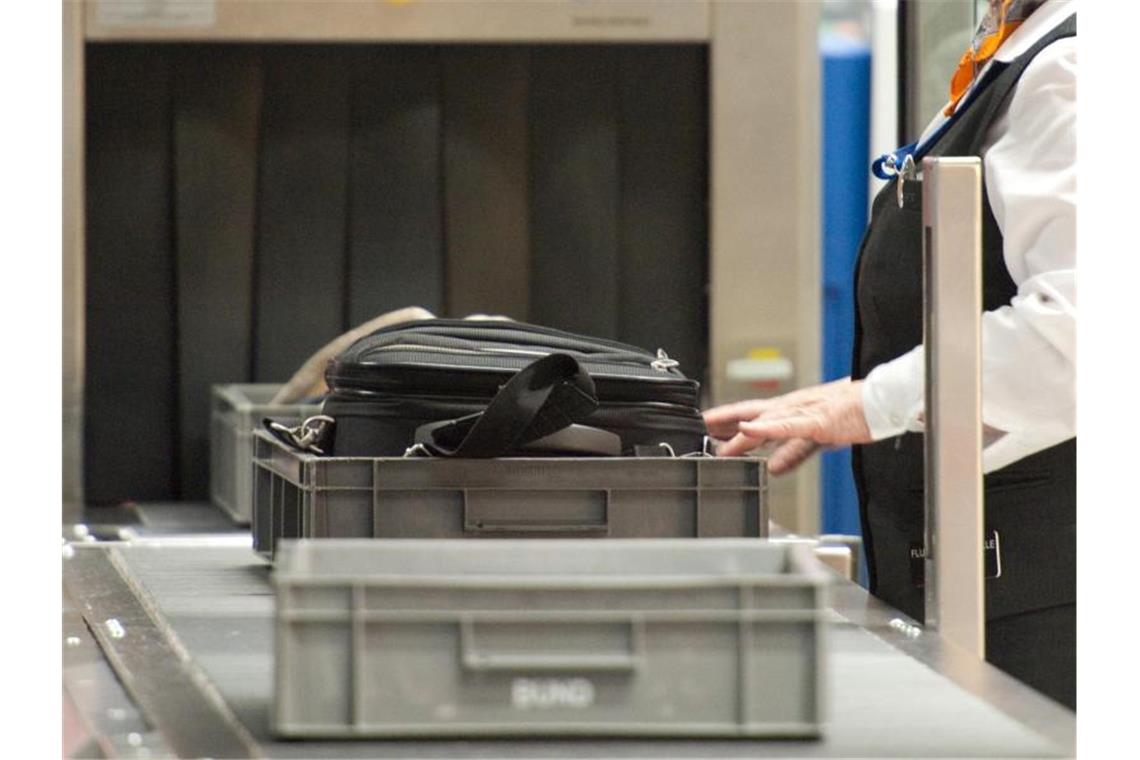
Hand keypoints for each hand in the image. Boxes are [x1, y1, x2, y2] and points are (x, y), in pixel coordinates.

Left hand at [702, 378, 871, 473]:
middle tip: (697, 429)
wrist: (881, 402)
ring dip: (740, 434)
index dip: (726, 418)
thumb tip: (774, 468)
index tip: (703, 424)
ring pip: (765, 422)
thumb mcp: (817, 438)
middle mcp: (791, 407)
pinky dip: (768, 427)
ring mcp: (803, 412)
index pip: (751, 413)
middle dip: (722, 422)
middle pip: (749, 413)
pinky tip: (751, 429)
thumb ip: (794, 453)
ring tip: (719, 445)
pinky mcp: (818, 421)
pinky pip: (789, 426)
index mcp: (790, 410)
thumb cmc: (853, 414)